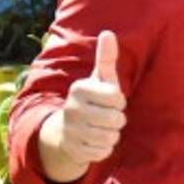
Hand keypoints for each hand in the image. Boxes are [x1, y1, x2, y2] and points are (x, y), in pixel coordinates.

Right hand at [38, 31, 127, 179]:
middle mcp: (72, 109)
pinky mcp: (75, 150)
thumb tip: (108, 32)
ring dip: (111, 134)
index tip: (108, 99)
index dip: (118, 100)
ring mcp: (72, 131)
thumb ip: (106, 58)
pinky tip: (94, 140)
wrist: (65, 131)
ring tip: (100, 127)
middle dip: (117, 119)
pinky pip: (104, 151)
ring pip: (112, 136)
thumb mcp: (98, 79)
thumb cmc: (91, 100)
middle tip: (105, 115)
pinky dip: (104, 147)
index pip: (117, 98)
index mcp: (79, 89)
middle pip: (117, 119)